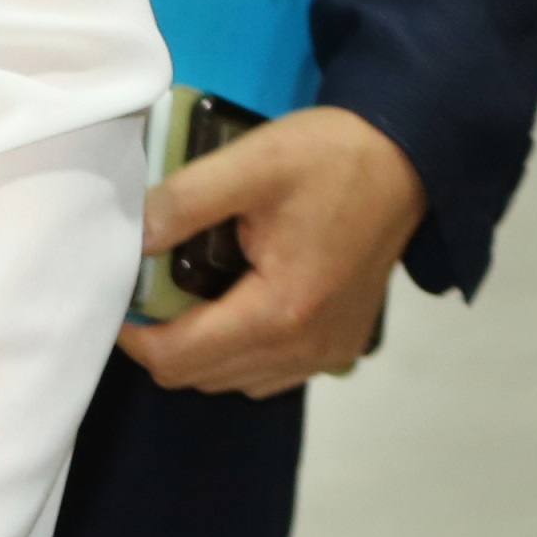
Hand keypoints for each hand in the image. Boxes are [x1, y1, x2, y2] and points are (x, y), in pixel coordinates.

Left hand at [117, 105, 427, 398]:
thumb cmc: (334, 158)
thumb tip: (128, 239)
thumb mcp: (256, 162)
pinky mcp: (342, 346)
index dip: (133, 333)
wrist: (412, 157)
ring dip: (201, 349)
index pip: (175, 357)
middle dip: (165, 338)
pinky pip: (267, 373)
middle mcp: (305, 348)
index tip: (124, 294)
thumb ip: (185, 200)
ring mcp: (328, 353)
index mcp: (280, 311)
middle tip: (161, 284)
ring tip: (201, 292)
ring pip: (230, 379)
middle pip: (197, 375)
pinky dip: (240, 353)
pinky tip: (245, 305)